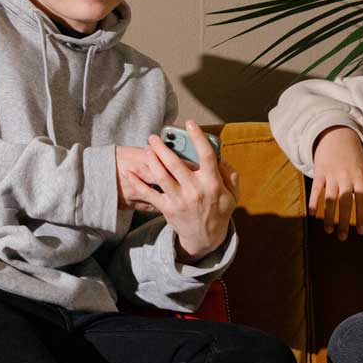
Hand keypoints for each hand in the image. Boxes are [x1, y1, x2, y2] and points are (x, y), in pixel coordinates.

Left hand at [120, 121, 238, 261]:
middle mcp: (195, 190)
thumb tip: (220, 157)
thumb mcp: (233, 194)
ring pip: (161, 175)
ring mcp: (180, 200)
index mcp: (212, 183)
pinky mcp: (167, 209)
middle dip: (162, 147)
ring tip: (146, 149)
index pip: (206, 156)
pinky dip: (138, 183)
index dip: (198, 137)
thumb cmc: (219, 212)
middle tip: (154, 136)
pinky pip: (149, 194)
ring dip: (150, 160)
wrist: (205, 239)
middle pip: (175, 163)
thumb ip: (230, 174)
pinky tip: (129, 172)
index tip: (190, 123)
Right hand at [311, 126, 362, 240]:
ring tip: (328, 230)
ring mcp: (331, 174)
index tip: (360, 231)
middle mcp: (346, 176)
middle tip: (342, 237)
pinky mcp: (319, 171)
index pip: (362, 199)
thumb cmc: (353, 155)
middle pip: (345, 202)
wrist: (336, 134)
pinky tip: (312, 214)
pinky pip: (316, 189)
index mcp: (359, 176)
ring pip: (330, 198)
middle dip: (344, 221)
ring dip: (329, 216)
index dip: (361, 216)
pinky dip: (314, 201)